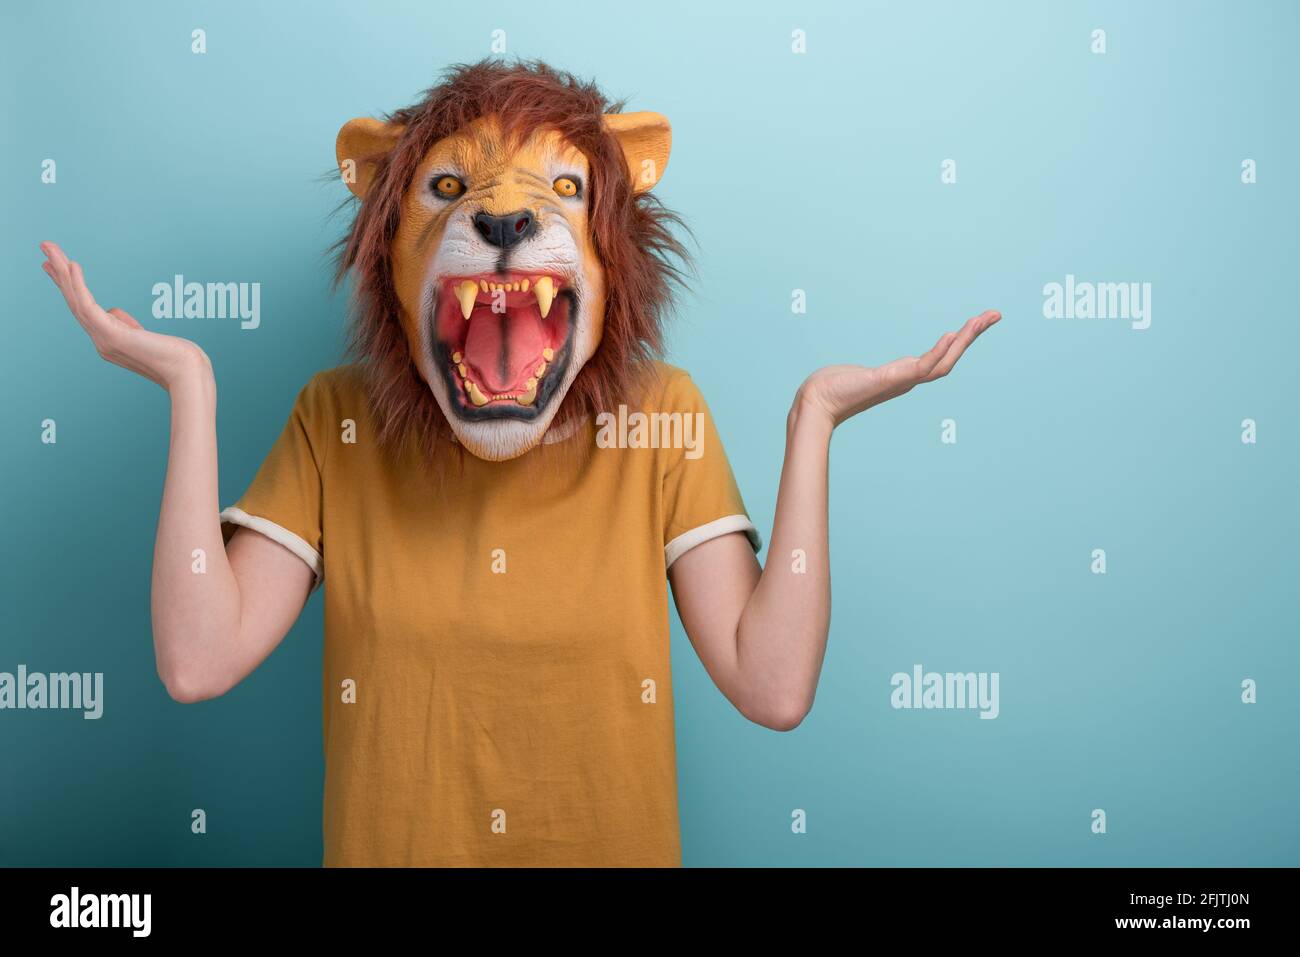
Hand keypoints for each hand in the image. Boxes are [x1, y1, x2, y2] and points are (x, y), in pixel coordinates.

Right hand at [40, 241, 211, 390]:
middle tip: (45, 248)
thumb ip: (128, 325)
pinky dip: (79, 285)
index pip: (83, 309)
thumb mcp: (147, 336)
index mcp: (108, 341)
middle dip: (59, 274)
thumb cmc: (177, 357)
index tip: (60, 266)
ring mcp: (104, 340)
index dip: (70, 287)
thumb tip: (113, 312)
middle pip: (74, 302)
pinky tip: (72, 265)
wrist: (188, 375)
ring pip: (76, 300)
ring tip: (49, 247)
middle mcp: (101, 341)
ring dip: (62, 271)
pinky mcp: (112, 336)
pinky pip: (89, 306)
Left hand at [796, 309, 1000, 428]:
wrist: (817, 402)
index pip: (941, 358)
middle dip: (973, 336)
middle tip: (995, 315)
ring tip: (981, 320)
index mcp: (904, 376)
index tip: (977, 322)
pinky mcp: (890, 380)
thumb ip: (871, 375)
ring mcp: (901, 381)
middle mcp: (908, 380)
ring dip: (964, 341)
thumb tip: (864, 376)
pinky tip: (952, 334)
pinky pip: (922, 366)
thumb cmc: (834, 389)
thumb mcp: (860, 376)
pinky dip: (938, 351)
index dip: (960, 342)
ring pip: (943, 363)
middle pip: (951, 358)